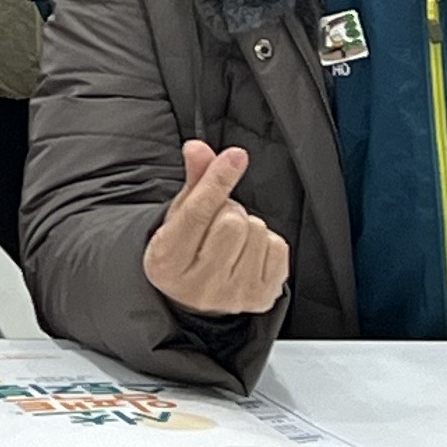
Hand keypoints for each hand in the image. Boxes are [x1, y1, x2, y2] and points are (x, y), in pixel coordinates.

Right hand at [140, 139, 289, 316]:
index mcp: (168, 261)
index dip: (217, 180)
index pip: (197, 213)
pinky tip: (250, 252)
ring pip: (257, 231)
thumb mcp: (179, 215)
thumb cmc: (186, 250)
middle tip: (218, 220)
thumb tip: (198, 149)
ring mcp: (234, 294)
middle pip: (232, 222)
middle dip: (229, 210)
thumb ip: (193, 180)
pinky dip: (267, 242)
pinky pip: (278, 246)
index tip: (235, 156)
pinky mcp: (262, 297)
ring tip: (233, 239)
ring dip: (248, 226)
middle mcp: (200, 284)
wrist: (198, 298)